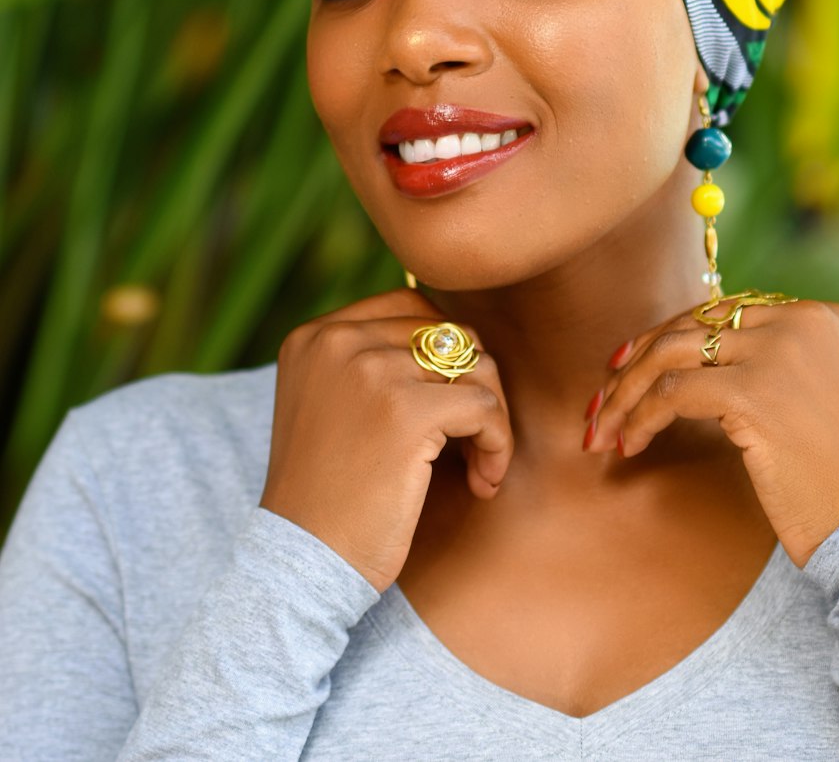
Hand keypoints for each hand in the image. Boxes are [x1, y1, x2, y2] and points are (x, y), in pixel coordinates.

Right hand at [259, 287, 513, 591]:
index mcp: (315, 336)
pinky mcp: (406, 411)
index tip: (447, 414)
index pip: (413, 311)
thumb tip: (457, 335)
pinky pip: (485, 406)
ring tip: (478, 466)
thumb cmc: (329, 496)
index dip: (446, 360)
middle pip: (451, 333)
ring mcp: (371, 371)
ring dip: (491, 419)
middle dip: (474, 386)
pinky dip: (497, 445)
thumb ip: (371, 362)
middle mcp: (337, 340)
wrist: (303, 565)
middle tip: (472, 443)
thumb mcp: (329, 406)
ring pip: (476, 366)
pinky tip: (481, 483)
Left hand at [584, 295, 838, 568]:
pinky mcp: (754, 393)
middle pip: (693, 324)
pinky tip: (630, 445)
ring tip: (603, 429)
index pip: (724, 312)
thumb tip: (694, 354)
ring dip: (627, 390)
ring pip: (672, 352)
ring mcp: (778, 353)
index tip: (631, 366)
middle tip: (604, 398)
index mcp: (822, 315)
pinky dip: (641, 417)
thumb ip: (775, 361)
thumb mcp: (821, 395)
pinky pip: (672, 393)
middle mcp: (802, 321)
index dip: (670, 337)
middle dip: (639, 359)